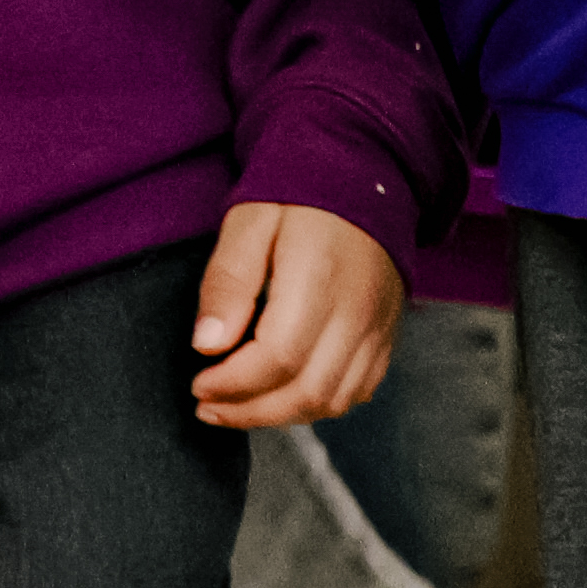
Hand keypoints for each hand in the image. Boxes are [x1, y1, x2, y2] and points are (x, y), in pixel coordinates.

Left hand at [189, 198, 401, 429]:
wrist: (369, 171)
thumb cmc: (301, 194)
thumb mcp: (248, 222)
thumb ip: (227, 282)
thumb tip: (208, 345)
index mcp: (320, 280)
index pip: (278, 358)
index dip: (232, 384)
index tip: (198, 382)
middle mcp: (358, 310)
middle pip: (307, 391)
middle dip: (250, 411)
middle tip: (209, 406)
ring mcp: (379, 324)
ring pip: (335, 399)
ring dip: (283, 415)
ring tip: (242, 406)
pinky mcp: (388, 331)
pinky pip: (361, 389)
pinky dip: (321, 404)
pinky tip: (288, 393)